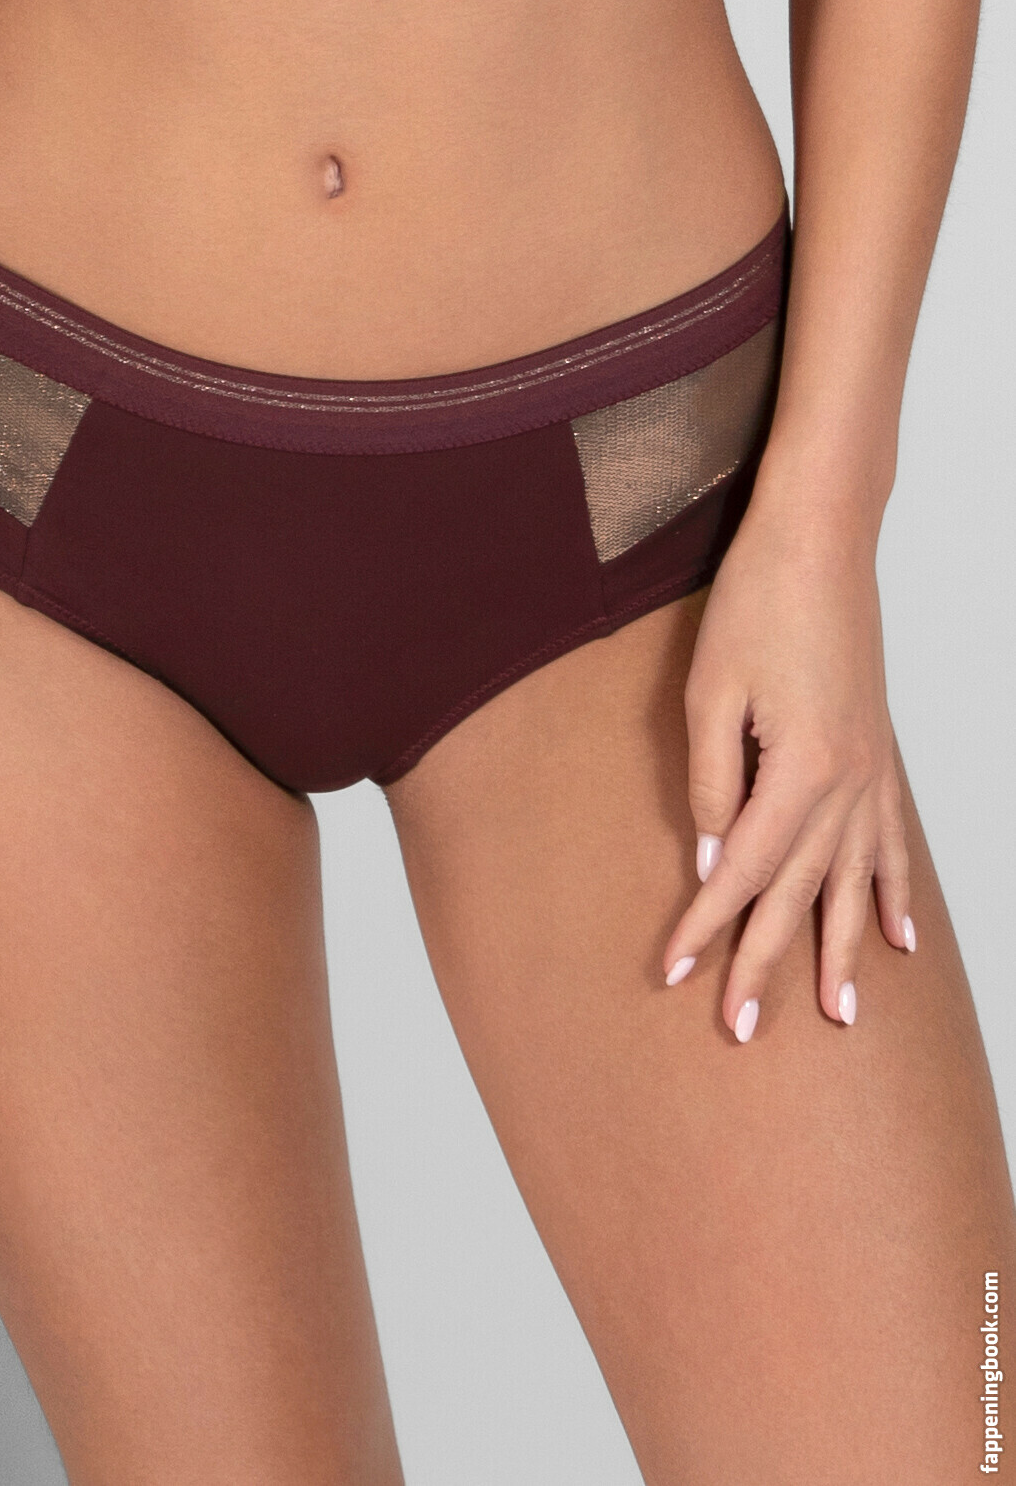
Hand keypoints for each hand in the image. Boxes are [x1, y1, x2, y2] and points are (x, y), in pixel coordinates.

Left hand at [662, 494, 915, 1039]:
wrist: (818, 544)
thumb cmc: (754, 606)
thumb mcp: (708, 692)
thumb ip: (711, 783)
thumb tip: (713, 858)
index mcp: (801, 770)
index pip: (744, 871)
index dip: (705, 927)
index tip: (673, 975)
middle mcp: (848, 784)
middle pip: (801, 894)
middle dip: (768, 963)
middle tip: (742, 1029)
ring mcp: (872, 774)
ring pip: (856, 884)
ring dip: (842, 952)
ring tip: (839, 1018)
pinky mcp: (878, 758)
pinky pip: (893, 846)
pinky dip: (896, 897)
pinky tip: (901, 941)